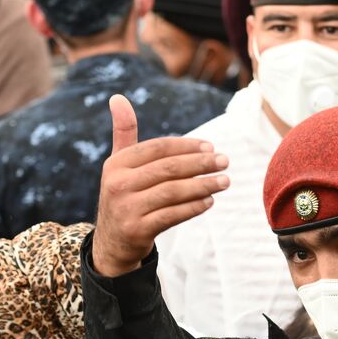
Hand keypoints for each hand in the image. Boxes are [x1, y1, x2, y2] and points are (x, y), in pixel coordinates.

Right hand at [91, 94, 228, 276]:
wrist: (112, 242)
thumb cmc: (124, 194)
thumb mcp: (119, 164)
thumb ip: (123, 132)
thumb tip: (117, 97)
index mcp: (116, 164)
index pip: (157, 148)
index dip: (186, 146)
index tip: (210, 147)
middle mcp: (118, 184)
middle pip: (168, 169)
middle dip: (200, 164)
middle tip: (224, 161)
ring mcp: (127, 208)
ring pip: (173, 192)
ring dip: (203, 185)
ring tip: (224, 181)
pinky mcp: (137, 230)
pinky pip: (172, 215)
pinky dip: (193, 207)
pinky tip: (209, 201)